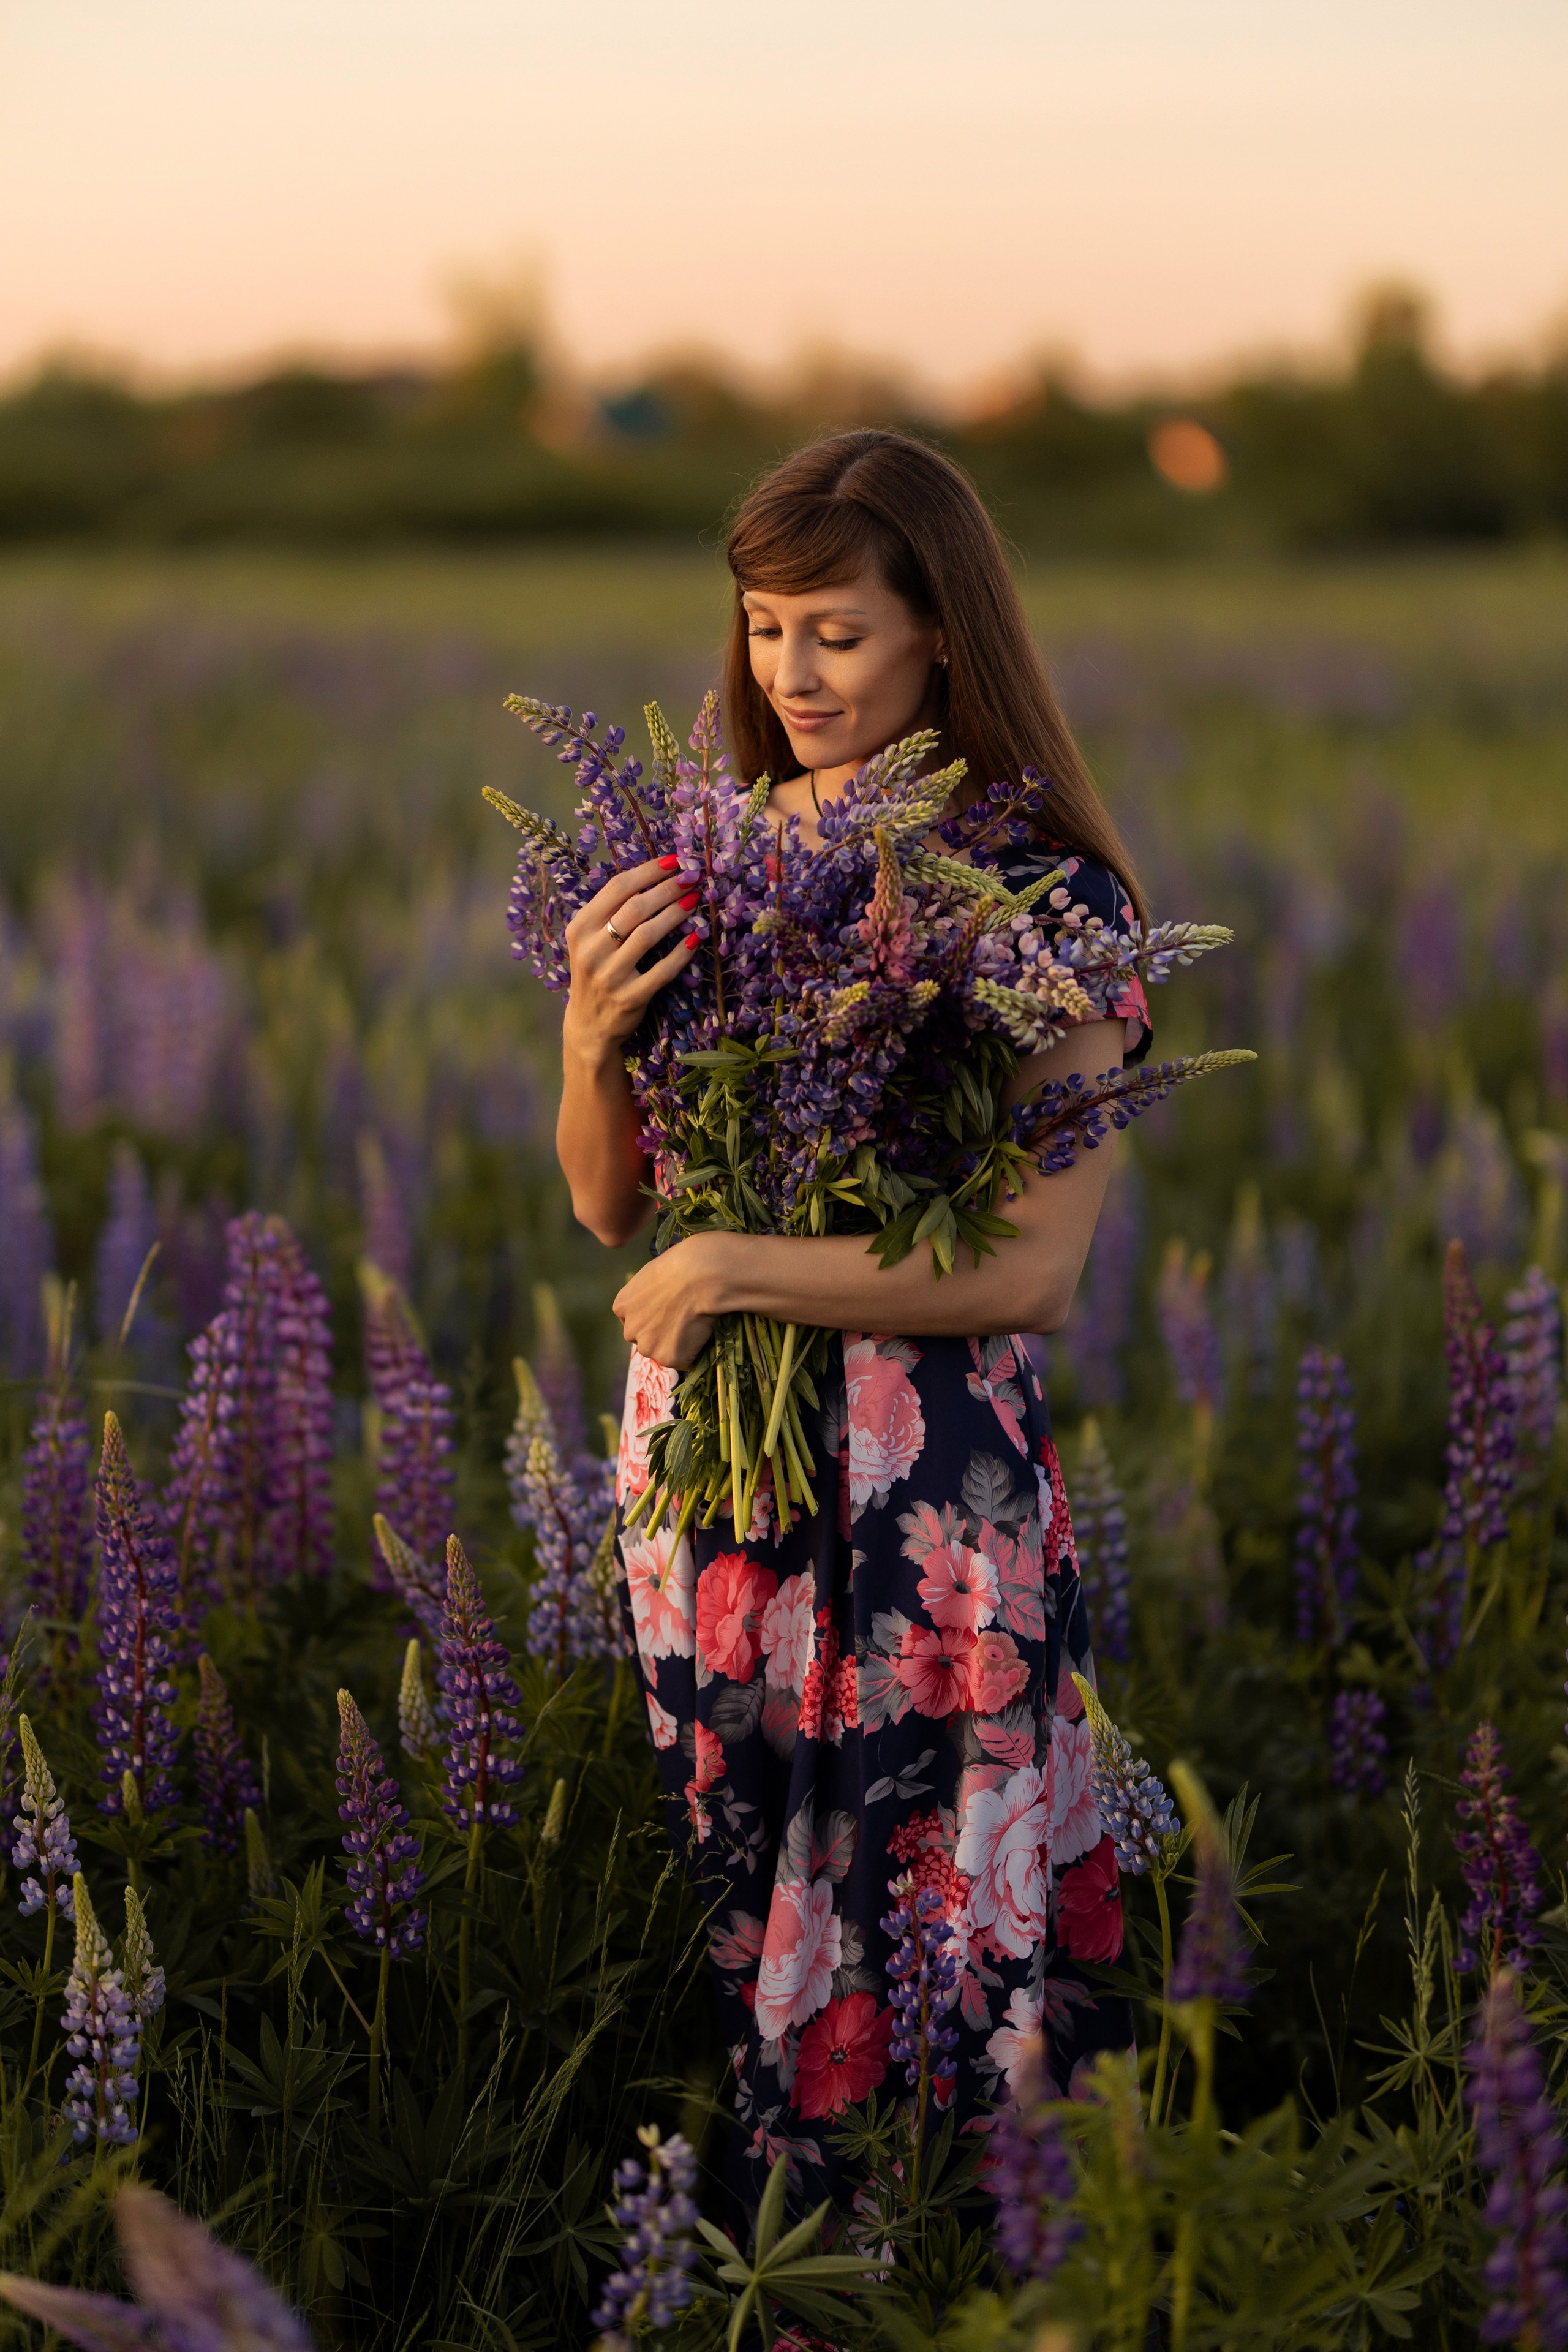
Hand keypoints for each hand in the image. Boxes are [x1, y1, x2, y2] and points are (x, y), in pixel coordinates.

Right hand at [562, 856, 698, 1066]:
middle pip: (635, 908)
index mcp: (580, 928)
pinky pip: (662, 971)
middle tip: (692, 877)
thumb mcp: (591, 939)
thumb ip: (613, 911)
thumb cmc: (597, 971)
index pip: (616, 888)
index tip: (674, 860)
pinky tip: (697, 937)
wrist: (589, 1024)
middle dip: (667, 888)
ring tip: (695, 899)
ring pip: (648, 935)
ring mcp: (609, 976)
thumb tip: (655, 875)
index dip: (648, 871)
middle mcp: (591, 950)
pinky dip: (682, 953)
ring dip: (676, 914)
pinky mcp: (629, 998)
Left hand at [612, 1234, 735, 1369]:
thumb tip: (664, 1298)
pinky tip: (703, 1332)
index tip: (669, 1314)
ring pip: (663, 1351)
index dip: (653, 1319)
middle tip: (685, 1322)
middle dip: (661, 1336)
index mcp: (622, 1306)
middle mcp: (629, 1330)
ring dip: (678, 1345)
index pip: (634, 1321)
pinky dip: (694, 1352)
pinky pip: (684, 1360)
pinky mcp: (669, 1358)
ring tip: (697, 1326)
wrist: (700, 1275)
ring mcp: (648, 1347)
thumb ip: (650, 1293)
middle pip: (645, 1340)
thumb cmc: (682, 1264)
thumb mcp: (654, 1274)